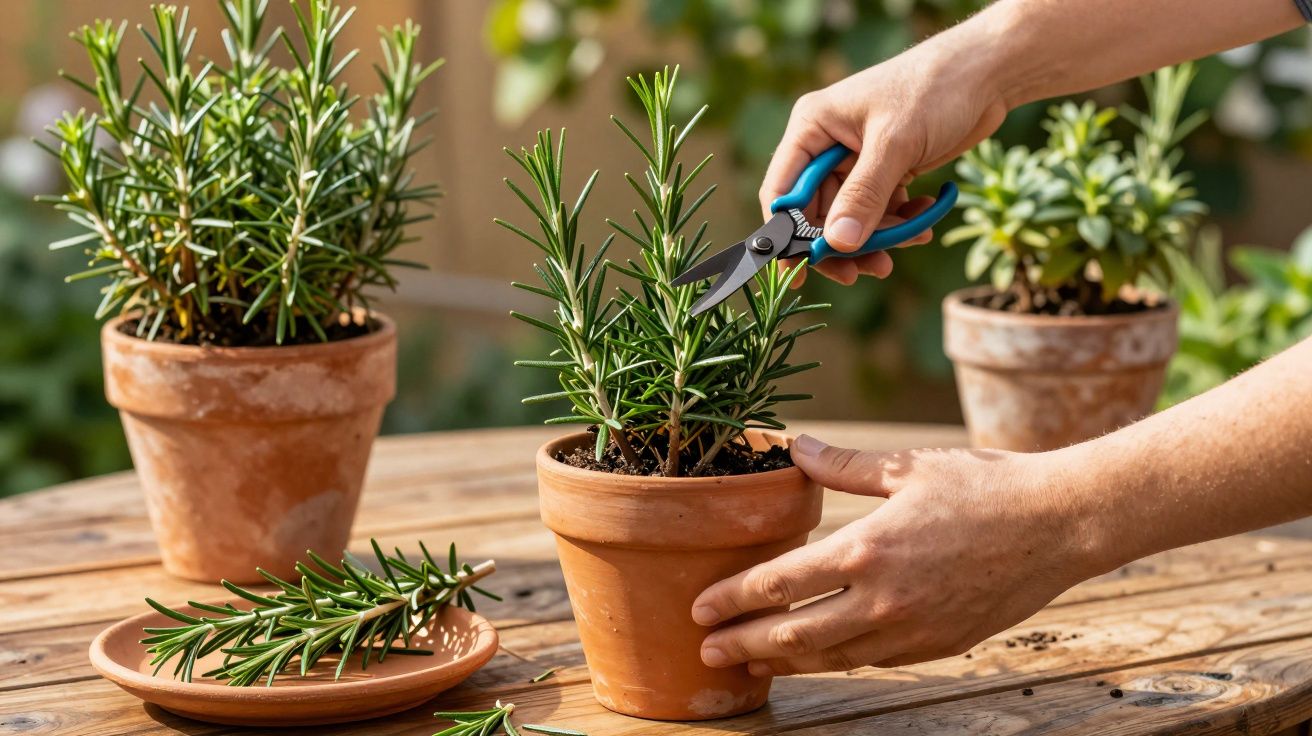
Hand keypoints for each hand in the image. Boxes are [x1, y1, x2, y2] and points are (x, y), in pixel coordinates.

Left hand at [691, 434, 1103, 673]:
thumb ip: (844, 465)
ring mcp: (912, 630)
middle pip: (794, 635)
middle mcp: (883, 600)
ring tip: (749, 664)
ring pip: (831, 658)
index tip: (701, 607)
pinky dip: (834, 662)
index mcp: (868, 550)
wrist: (1060, 525)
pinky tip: (816, 658)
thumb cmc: (985, 486)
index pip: (780, 584)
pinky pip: (872, 660)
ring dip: (783, 663)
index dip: (734, 598)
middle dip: (743, 645)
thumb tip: (795, 446)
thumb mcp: (909, 466)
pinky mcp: (939, 644)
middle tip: (707, 651)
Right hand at [763, 33, 1008, 286]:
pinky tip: (923, 224)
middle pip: (817, 213)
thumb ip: (864, 195)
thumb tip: (838, 245)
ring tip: (906, 245)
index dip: (787, 234)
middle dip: (842, 243)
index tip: (802, 270)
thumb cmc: (934, 89)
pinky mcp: (885, 170)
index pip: (783, 191)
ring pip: (852, 218)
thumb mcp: (895, 143)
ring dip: (877, 238)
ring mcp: (856, 159)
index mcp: (813, 128)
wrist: (987, 72)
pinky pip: (880, 211)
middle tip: (863, 272)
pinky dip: (899, 223)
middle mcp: (827, 145)